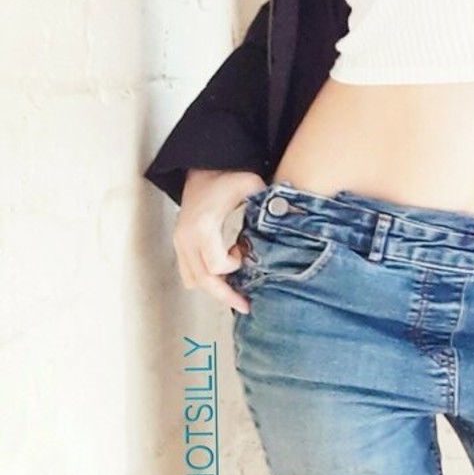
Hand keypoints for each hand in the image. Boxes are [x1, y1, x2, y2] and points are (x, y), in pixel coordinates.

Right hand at [174, 168, 266, 313]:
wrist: (203, 168)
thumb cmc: (227, 176)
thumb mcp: (251, 185)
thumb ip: (267, 204)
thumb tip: (293, 217)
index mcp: (204, 225)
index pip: (217, 265)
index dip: (235, 267)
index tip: (245, 254)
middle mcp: (187, 237)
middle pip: (202, 281)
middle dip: (225, 295)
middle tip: (246, 306)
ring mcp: (180, 242)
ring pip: (193, 280)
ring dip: (214, 288)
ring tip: (236, 289)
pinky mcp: (179, 244)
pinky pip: (188, 272)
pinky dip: (205, 279)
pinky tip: (225, 276)